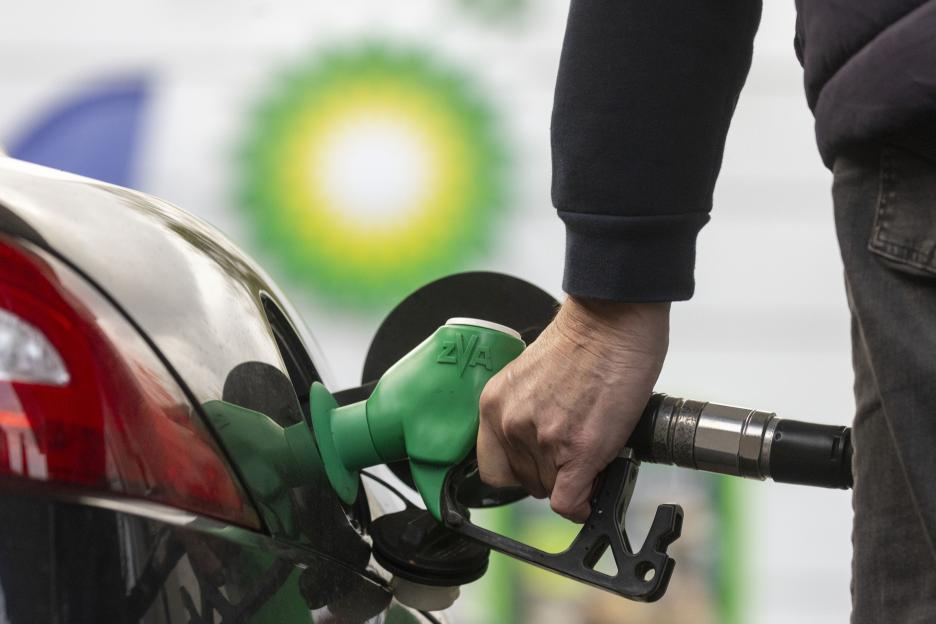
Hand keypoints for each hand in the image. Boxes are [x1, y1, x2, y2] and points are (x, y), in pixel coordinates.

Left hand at [477, 296, 668, 521]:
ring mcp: (543, 440)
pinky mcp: (578, 451)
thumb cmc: (583, 339)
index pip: (492, 468)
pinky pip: (570, 503)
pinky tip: (596, 487)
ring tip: (592, 454)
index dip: (520, 471)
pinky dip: (584, 504)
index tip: (540, 466)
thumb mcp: (530, 377)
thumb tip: (542, 447)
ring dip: (573, 481)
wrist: (611, 319)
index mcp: (494, 404)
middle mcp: (511, 424)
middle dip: (552, 474)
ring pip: (551, 492)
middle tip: (575, 454)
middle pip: (525, 482)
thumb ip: (526, 412)